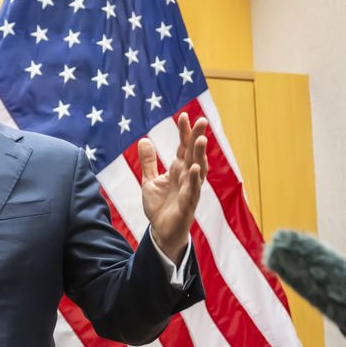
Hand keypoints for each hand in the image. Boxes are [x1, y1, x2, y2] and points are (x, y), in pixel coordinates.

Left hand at [138, 112, 208, 260]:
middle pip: (193, 154)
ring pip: (197, 169)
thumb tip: (143, 139)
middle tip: (201, 120)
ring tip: (201, 140)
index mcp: (178, 170)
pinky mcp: (187, 204)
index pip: (183, 147)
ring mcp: (189, 190)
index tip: (184, 115)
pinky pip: (192, 191)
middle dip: (197, 137)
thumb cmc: (160, 206)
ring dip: (199, 155)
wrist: (161, 231)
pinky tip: (193, 169)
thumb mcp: (149, 181)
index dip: (184, 132)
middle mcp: (187, 177)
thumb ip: (148, 162)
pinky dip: (193, 180)